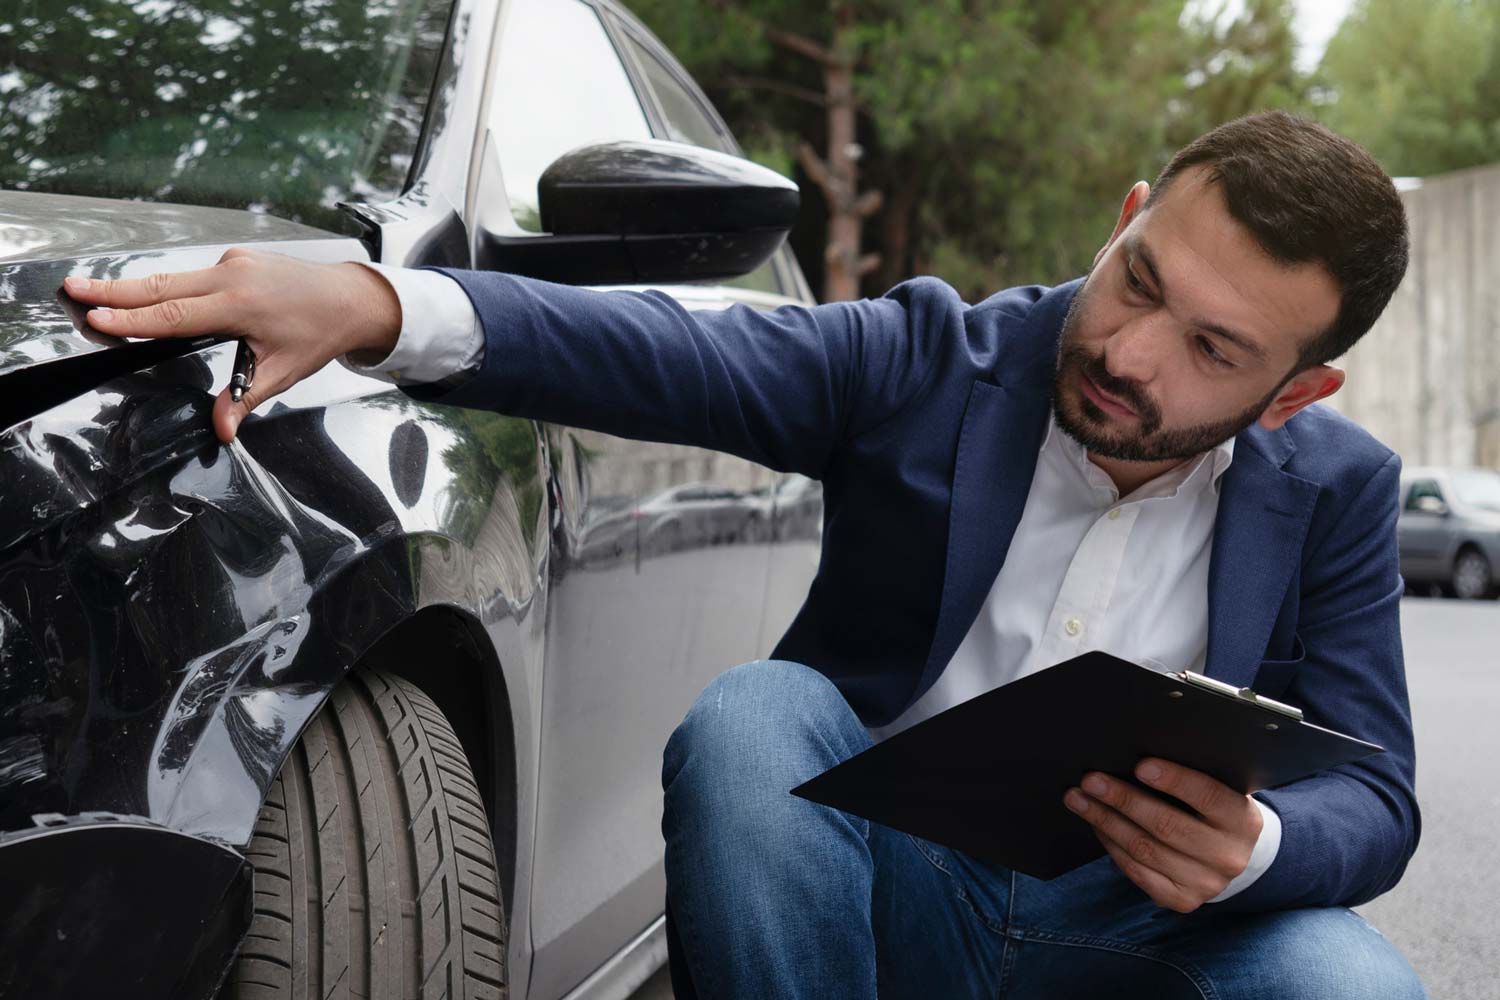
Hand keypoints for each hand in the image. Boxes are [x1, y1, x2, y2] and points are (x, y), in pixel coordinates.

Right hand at [61, 247, 400, 444]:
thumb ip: (245, 397)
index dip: (131, 320)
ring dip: (135, 286)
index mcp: (240, 305)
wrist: (350, 297)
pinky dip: (170, 285)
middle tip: (73, 289)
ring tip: (95, 290)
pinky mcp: (237, 258)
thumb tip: (222, 430)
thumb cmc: (318, 334)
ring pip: (174, 277)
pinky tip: (151, 294)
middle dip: (114, 290)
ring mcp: (234, 263)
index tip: (96, 319)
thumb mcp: (282, 372)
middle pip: (161, 286)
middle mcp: (232, 276)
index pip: (173, 315)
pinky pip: (195, 274)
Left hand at [1063, 758, 1262, 912]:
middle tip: (1090, 780)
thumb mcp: (1217, 790)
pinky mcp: (1182, 900)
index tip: (1140, 765)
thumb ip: (1190, 776)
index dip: (1174, 780)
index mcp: (1243, 820)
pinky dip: (1112, 846)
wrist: (1231, 856)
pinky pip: (1137, 871)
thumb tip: (1134, 755)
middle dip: (1123, 799)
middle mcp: (1229, 856)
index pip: (1208, 796)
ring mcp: (1206, 883)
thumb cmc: (1211, 810)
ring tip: (1078, 799)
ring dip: (1105, 821)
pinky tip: (1096, 825)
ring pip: (1145, 849)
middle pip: (1167, 825)